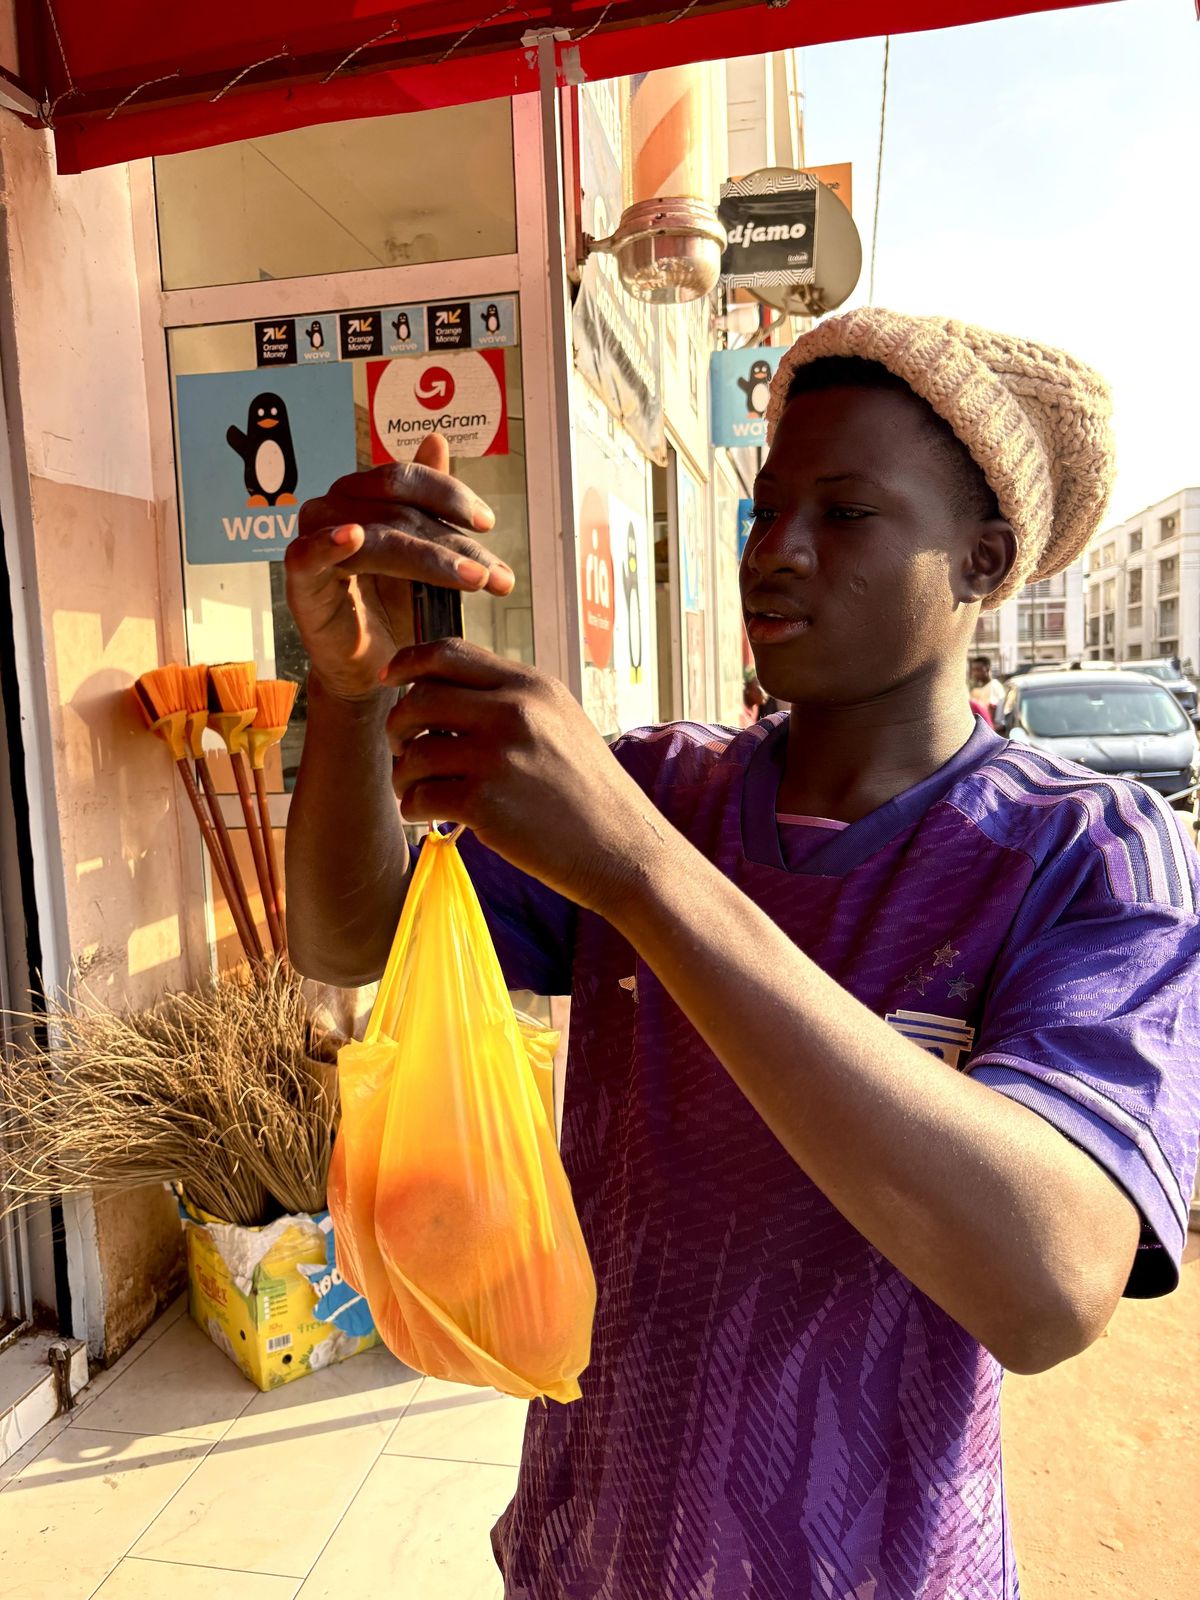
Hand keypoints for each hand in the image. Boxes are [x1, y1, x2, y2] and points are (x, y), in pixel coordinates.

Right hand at [284, 434, 512, 702]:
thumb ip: (430, 504)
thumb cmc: (396, 608)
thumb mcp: (425, 556)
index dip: (450, 495)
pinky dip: (329, 543)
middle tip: (494, 574)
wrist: (372, 669)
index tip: (488, 524)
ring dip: (429, 558)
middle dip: (454, 542)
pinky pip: (310, 555)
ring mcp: (314, 542)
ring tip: (472, 579)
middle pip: (399, 508)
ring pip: (376, 535)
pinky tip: (353, 536)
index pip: (407, 479)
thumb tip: (436, 439)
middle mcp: (336, 509)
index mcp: (363, 496)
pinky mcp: (300, 581)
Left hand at [381, 639, 671, 915]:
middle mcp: (514, 712)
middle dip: (398, 725)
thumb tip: (447, 691)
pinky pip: (421, 796)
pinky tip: (426, 817)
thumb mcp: (562, 724)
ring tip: (413, 791)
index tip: (389, 680)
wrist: (624, 848)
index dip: (408, 663)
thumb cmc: (590, 793)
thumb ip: (513, 701)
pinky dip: (414, 808)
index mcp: (532, 686)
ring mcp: (499, 756)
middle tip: (402, 749)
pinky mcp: (486, 802)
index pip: (450, 653)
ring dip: (403, 774)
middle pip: (420, 698)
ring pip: (414, 751)